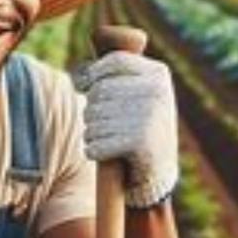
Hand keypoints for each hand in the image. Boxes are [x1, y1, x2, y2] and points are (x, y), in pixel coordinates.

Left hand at [73, 52, 178, 208]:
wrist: (158, 175)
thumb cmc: (138, 130)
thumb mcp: (135, 96)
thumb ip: (111, 77)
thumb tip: (78, 75)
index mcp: (159, 75)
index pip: (115, 62)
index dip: (93, 73)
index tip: (83, 86)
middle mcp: (157, 93)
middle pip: (99, 91)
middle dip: (92, 111)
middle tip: (103, 126)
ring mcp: (150, 117)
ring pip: (93, 118)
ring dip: (91, 133)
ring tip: (107, 141)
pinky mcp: (140, 144)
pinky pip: (96, 143)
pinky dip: (94, 151)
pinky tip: (104, 154)